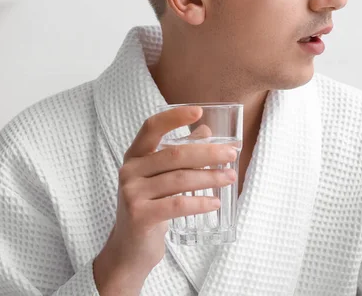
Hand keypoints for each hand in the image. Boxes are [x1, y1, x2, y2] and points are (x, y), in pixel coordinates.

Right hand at [93, 106, 237, 294]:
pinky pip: (176, 205)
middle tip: (232, 155)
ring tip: (230, 178)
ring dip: (210, 178)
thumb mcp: (161, 177)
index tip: (198, 111)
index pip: (151, 128)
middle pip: (174, 154)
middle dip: (208, 153)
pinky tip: (215, 203)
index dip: (174, 117)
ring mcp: (131, 193)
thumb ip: (179, 153)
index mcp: (134, 156)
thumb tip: (206, 130)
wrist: (129, 249)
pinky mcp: (139, 215)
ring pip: (179, 179)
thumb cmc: (150, 207)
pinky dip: (200, 203)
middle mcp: (129, 171)